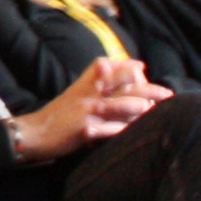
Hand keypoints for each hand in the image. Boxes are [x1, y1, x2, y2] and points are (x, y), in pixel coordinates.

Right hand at [20, 57, 167, 159]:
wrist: (33, 134)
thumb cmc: (57, 117)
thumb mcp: (74, 96)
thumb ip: (92, 86)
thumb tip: (113, 80)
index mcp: (86, 85)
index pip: (109, 68)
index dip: (127, 67)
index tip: (142, 68)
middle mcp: (88, 93)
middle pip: (122, 85)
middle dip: (148, 89)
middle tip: (167, 93)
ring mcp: (86, 110)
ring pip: (117, 104)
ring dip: (138, 105)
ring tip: (154, 108)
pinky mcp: (84, 128)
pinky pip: (107, 128)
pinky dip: (121, 128)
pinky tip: (133, 130)